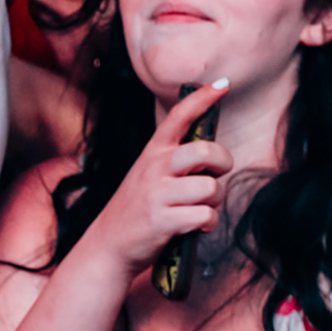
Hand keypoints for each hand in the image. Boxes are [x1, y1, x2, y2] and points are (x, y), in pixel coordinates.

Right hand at [81, 81, 232, 275]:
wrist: (108, 246)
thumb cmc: (139, 209)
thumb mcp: (150, 175)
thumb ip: (175, 161)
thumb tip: (213, 154)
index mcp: (153, 152)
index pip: (179, 117)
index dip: (202, 98)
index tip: (223, 84)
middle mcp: (155, 168)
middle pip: (206, 152)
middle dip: (223, 163)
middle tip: (215, 175)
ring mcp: (158, 194)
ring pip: (211, 188)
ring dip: (214, 202)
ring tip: (198, 209)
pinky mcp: (163, 220)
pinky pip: (206, 216)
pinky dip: (207, 224)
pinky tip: (195, 227)